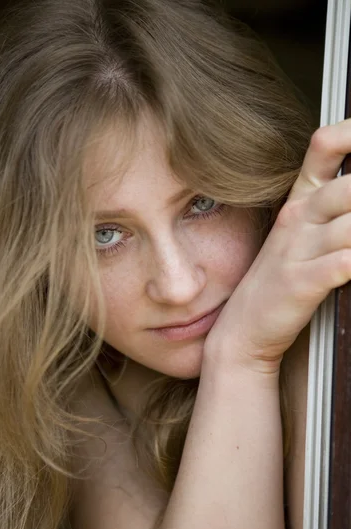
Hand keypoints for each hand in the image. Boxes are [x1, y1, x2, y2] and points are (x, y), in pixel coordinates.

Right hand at [205, 119, 350, 373]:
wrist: (242, 328)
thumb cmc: (277, 280)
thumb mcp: (297, 234)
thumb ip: (331, 207)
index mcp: (299, 202)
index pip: (325, 146)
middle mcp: (298, 219)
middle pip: (349, 185)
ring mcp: (297, 251)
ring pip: (350, 224)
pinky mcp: (300, 283)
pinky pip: (341, 264)